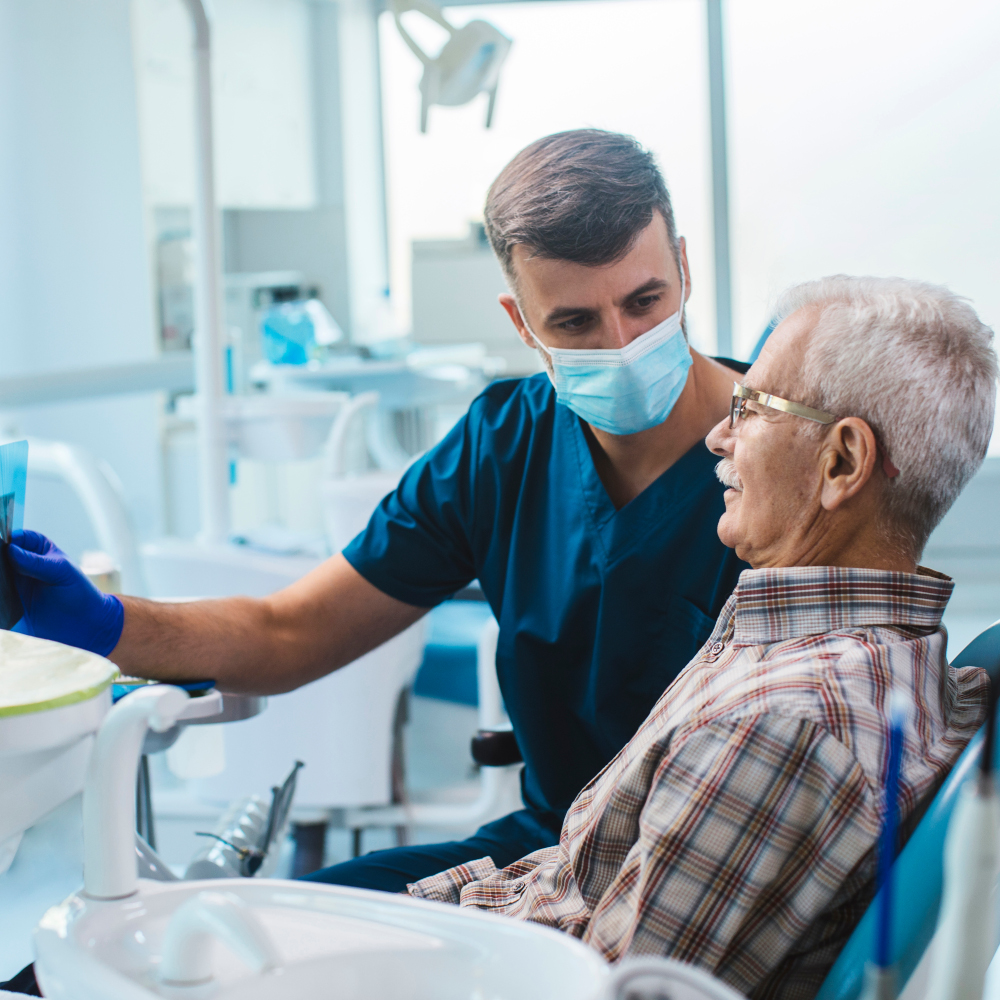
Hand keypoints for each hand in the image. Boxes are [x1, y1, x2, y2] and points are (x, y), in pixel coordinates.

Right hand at [8, 530, 123, 656]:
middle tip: (1, 571)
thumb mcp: (61, 571)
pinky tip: (0, 600)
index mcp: (37, 549)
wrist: (84, 624)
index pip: (14, 538)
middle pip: (0, 557)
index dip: (6, 540)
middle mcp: (20, 564)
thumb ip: (37, 562)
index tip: (4, 548)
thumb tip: (11, 550)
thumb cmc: (79, 592)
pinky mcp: (7, 605)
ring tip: (3, 585)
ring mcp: (12, 584)